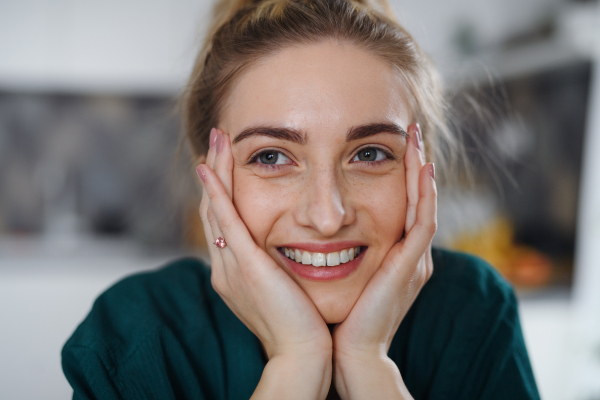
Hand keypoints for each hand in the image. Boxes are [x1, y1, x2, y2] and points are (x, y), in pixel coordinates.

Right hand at [196, 129, 331, 398]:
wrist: (302, 353)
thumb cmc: (301, 324)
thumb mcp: (283, 289)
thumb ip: (275, 267)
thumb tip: (287, 248)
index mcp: (234, 272)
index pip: (224, 222)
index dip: (221, 190)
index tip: (225, 162)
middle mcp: (225, 266)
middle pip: (214, 210)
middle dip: (215, 173)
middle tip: (216, 140)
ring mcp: (231, 266)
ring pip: (217, 209)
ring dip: (216, 172)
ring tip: (217, 140)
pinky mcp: (245, 266)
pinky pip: (226, 222)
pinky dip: (216, 193)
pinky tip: (209, 168)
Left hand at [331, 124, 435, 398]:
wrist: (347, 350)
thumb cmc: (337, 313)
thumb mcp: (340, 272)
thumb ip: (338, 248)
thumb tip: (311, 226)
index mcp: (394, 255)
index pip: (402, 206)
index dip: (401, 176)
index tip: (392, 146)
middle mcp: (409, 254)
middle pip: (418, 200)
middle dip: (416, 165)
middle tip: (412, 132)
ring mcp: (413, 260)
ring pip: (425, 205)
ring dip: (421, 171)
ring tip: (417, 139)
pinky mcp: (409, 267)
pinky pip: (423, 223)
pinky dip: (425, 196)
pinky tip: (422, 169)